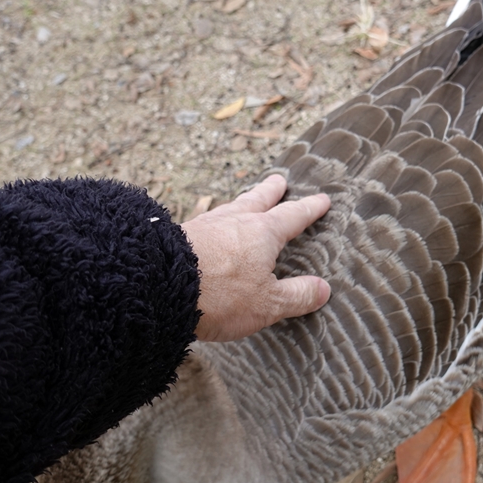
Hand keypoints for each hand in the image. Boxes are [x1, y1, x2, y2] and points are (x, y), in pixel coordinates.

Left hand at [180, 175, 330, 341]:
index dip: (309, 209)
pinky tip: (209, 226)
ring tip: (245, 200)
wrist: (159, 286)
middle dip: (271, 192)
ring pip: (230, 207)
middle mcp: (235, 222)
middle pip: (258, 200)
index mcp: (262, 233)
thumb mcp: (267, 303)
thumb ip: (296, 295)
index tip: (321, 200)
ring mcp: (206, 225)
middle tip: (279, 180)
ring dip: (242, 201)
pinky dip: (215, 221)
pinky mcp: (181, 236)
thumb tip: (323, 289)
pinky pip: (206, 222)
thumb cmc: (220, 295)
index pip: (292, 217)